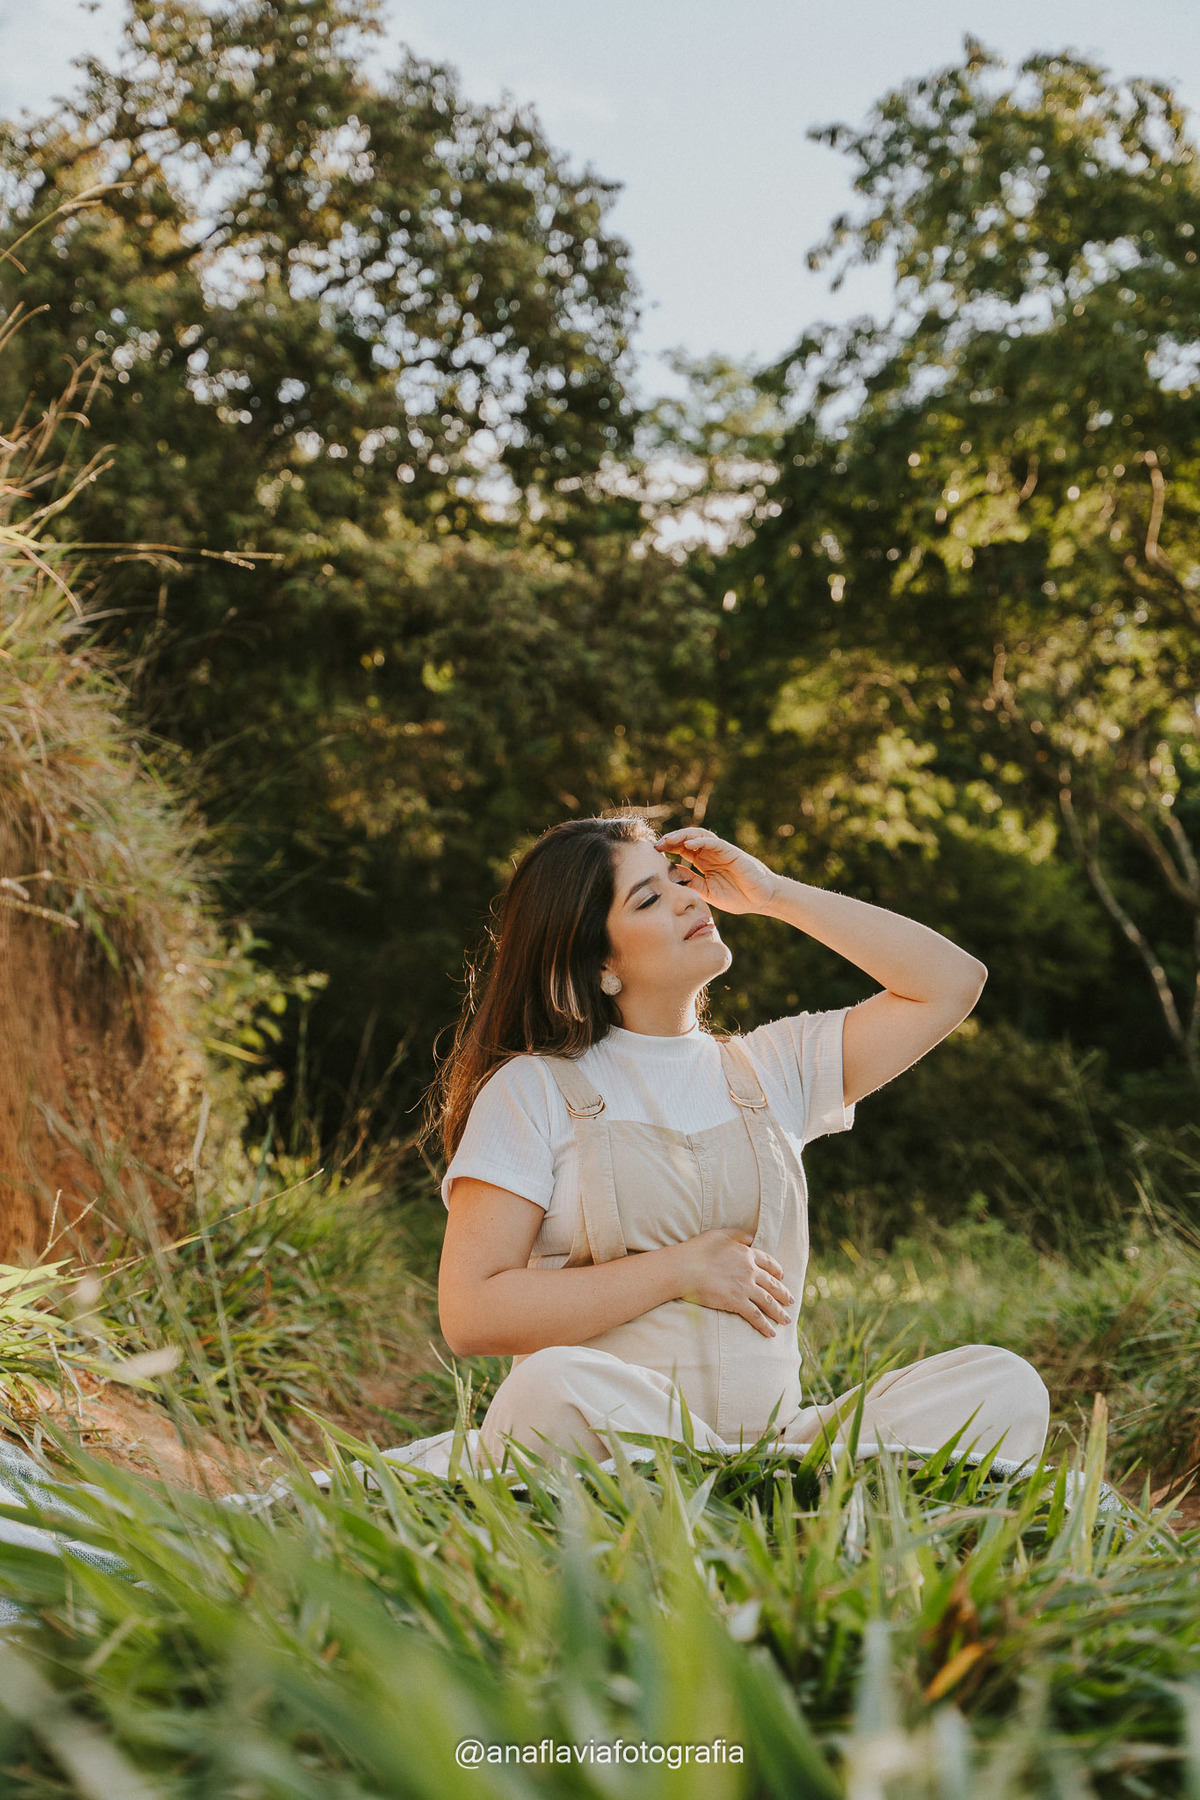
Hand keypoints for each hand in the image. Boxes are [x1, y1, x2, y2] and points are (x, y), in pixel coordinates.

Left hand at [653, 826, 781, 916]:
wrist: (761, 900)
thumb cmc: (738, 897)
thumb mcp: (708, 893)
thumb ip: (692, 883)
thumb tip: (672, 877)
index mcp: (704, 862)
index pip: (682, 850)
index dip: (668, 849)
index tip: (653, 853)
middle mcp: (711, 853)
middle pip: (687, 839)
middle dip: (670, 840)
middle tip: (655, 845)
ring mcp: (721, 851)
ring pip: (699, 836)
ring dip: (682, 836)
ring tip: (668, 840)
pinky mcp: (732, 852)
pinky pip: (714, 842)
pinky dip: (701, 840)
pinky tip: (688, 843)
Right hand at [671, 1228, 794, 1338]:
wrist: (685, 1268)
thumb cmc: (697, 1251)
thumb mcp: (719, 1235)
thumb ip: (737, 1235)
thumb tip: (751, 1237)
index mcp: (746, 1254)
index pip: (768, 1263)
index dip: (777, 1271)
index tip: (782, 1277)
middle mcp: (750, 1270)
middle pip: (773, 1284)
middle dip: (784, 1294)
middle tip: (791, 1301)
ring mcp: (745, 1287)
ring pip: (768, 1302)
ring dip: (779, 1312)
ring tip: (786, 1320)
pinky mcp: (737, 1302)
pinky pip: (755, 1315)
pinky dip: (765, 1325)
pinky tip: (771, 1332)